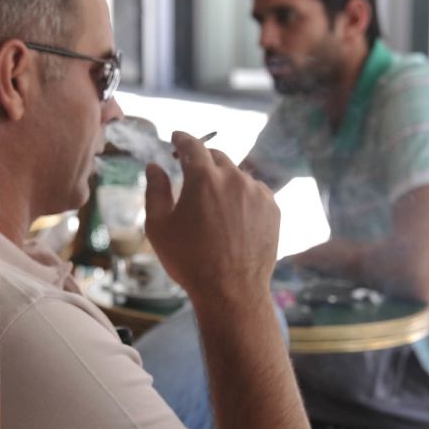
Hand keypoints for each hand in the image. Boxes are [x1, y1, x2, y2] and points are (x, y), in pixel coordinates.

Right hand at [143, 131, 279, 303]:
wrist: (231, 290)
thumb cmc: (188, 259)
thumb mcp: (159, 227)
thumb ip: (155, 191)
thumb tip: (154, 167)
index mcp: (203, 178)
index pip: (192, 145)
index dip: (181, 139)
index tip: (176, 138)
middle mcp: (234, 178)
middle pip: (216, 157)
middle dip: (202, 161)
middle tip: (190, 172)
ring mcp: (257, 192)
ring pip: (236, 175)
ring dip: (222, 181)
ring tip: (212, 203)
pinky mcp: (273, 208)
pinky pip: (253, 192)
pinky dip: (241, 196)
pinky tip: (232, 216)